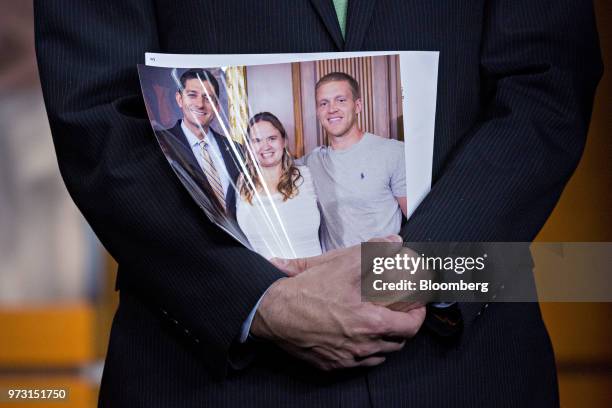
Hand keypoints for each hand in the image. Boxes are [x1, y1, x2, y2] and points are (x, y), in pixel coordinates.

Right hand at [252, 236, 425, 370]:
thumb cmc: (307, 291)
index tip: (418, 307)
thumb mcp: (342, 264)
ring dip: (385, 342)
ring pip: (379, 356)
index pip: (410, 327)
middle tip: (400, 314)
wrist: (274, 312)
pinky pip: (357, 364)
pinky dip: (364, 352)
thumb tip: (394, 242)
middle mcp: (362, 347)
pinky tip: (357, 338)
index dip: (419, 316)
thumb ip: (373, 252)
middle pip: (398, 344)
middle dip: (403, 329)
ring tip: (381, 326)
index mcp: (370, 323)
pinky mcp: (330, 364)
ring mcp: (346, 359)